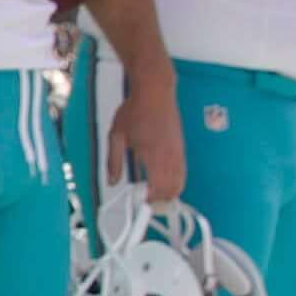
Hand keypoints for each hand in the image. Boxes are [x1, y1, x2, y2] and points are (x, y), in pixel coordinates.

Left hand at [110, 77, 190, 205]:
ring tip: (152, 192)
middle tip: (145, 201)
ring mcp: (178, 151)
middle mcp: (170, 156)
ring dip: (169, 192)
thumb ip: (114, 161)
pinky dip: (175, 181)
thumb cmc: (134, 111)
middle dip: (160, 200)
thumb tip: (113, 182)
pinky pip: (183, 171)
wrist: (155, 91)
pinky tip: (162, 180)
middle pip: (172, 189)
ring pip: (181, 181)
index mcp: (153, 155)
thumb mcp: (116, 136)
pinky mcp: (181, 147)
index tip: (139, 203)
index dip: (150, 201)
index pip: (157, 188)